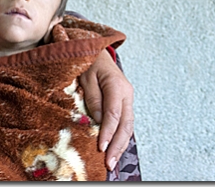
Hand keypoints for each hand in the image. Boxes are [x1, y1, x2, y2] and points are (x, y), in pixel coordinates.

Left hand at [79, 49, 133, 171]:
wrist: (97, 51)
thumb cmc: (88, 62)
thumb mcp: (86, 77)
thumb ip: (92, 97)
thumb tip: (98, 120)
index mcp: (117, 85)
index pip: (114, 114)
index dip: (107, 132)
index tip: (100, 147)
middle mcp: (127, 94)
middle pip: (126, 124)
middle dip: (117, 145)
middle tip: (109, 163)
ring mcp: (128, 99)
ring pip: (128, 126)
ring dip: (121, 145)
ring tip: (113, 162)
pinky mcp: (124, 103)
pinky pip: (125, 123)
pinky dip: (121, 137)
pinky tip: (115, 149)